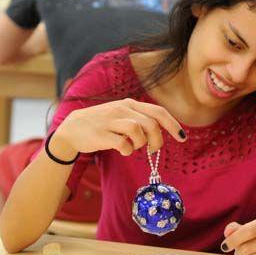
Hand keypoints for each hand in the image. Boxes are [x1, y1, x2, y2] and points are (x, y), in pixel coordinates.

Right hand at [51, 98, 185, 158]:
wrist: (72, 128)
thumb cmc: (102, 124)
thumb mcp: (121, 115)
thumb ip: (140, 119)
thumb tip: (161, 131)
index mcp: (129, 104)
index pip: (158, 112)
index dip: (173, 125)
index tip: (182, 138)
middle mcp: (122, 109)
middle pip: (151, 123)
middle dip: (157, 140)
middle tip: (153, 150)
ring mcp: (111, 121)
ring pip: (138, 131)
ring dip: (141, 144)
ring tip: (133, 147)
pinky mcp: (102, 134)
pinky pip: (123, 144)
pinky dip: (127, 150)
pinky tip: (122, 150)